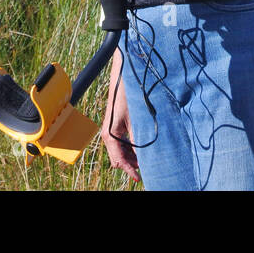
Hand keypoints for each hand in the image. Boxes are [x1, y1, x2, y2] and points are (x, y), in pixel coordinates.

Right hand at [101, 51, 139, 181]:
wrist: (125, 74)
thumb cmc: (129, 93)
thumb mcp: (137, 120)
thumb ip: (137, 140)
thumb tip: (143, 157)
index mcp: (110, 134)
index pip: (119, 160)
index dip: (130, 170)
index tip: (139, 178)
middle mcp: (107, 133)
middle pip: (118, 158)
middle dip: (131, 164)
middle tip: (146, 169)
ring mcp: (110, 128)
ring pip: (120, 151)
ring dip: (131, 156)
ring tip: (145, 160)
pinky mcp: (115, 124)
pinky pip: (121, 141)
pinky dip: (130, 147)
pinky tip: (140, 148)